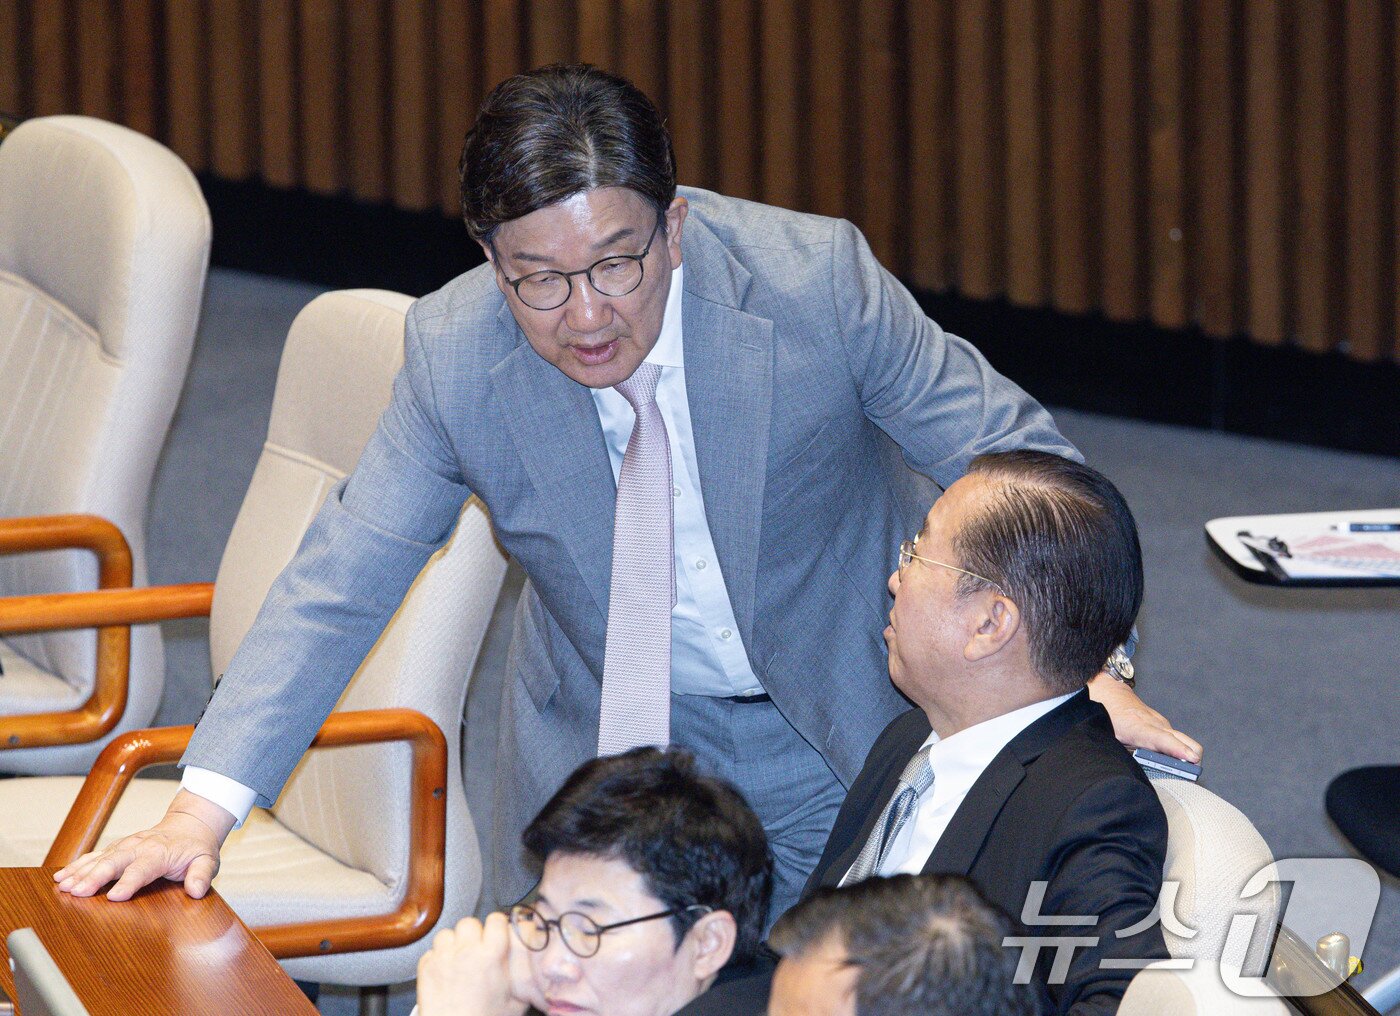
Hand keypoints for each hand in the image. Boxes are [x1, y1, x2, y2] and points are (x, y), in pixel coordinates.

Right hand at [53, 789, 233, 900]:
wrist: (190, 825)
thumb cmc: (197, 848)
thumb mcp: (208, 861)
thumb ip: (202, 875)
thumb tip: (196, 890)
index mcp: (161, 853)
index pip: (143, 868)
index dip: (129, 882)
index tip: (115, 896)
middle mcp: (139, 847)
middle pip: (115, 861)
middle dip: (95, 877)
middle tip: (76, 892)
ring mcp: (126, 846)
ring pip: (100, 858)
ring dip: (81, 872)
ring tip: (63, 886)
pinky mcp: (117, 848)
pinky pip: (95, 855)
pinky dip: (78, 865)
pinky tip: (61, 876)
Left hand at [417, 913, 529, 1015]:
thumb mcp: (517, 1001)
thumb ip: (524, 974)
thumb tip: (528, 955)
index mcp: (491, 956)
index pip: (495, 920)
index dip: (497, 926)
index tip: (496, 933)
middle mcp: (466, 952)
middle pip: (470, 922)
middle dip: (474, 934)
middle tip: (476, 949)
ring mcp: (443, 958)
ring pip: (447, 933)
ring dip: (453, 943)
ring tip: (458, 959)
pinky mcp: (426, 967)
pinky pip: (431, 951)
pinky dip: (437, 959)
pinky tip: (445, 972)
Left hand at [1087, 673, 1201, 763]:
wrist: (1108, 692)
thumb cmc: (1107, 716)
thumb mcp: (1109, 737)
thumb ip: (1122, 752)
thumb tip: (1132, 771)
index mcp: (1139, 728)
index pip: (1163, 740)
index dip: (1178, 749)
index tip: (1192, 759)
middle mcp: (1155, 724)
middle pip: (1185, 741)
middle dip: (1192, 760)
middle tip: (1190, 777)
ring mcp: (1161, 723)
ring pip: (1185, 741)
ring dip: (1188, 757)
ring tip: (1184, 774)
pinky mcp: (1162, 724)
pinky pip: (1178, 738)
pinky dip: (1181, 750)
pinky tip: (1174, 761)